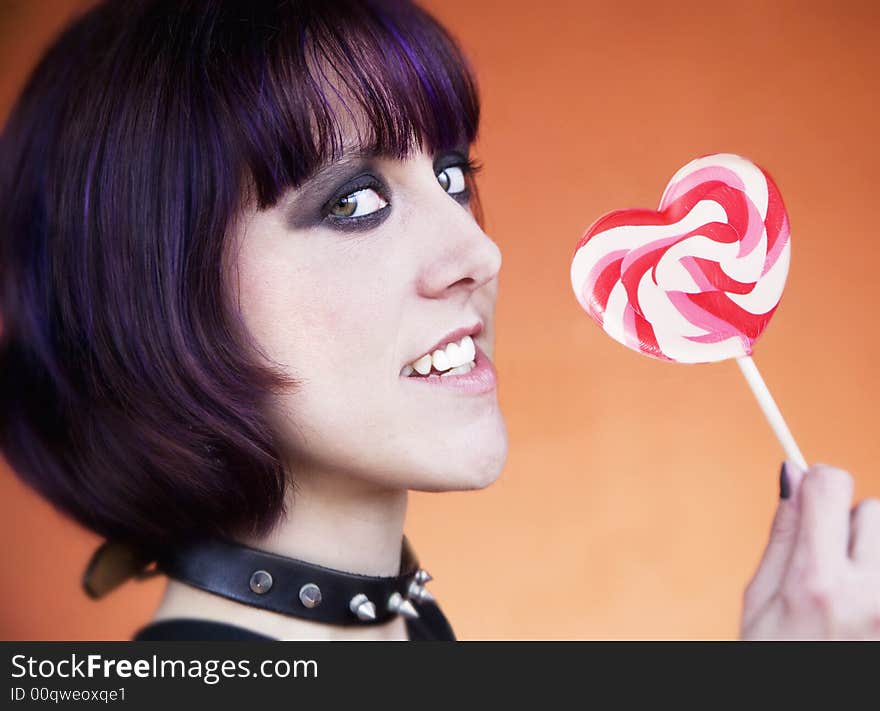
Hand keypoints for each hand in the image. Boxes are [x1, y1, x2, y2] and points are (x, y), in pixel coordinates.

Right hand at [740, 462, 879, 639]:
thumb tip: (792, 472)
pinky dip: (879, 576)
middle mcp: (870, 596)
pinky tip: (868, 611)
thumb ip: (783, 535)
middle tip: (830, 568)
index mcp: (818, 585)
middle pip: (872, 510)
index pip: (832, 486)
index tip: (813, 496)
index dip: (818, 482)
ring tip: (856, 594)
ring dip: (874, 554)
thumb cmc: (776, 663)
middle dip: (849, 527)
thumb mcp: (760, 603)